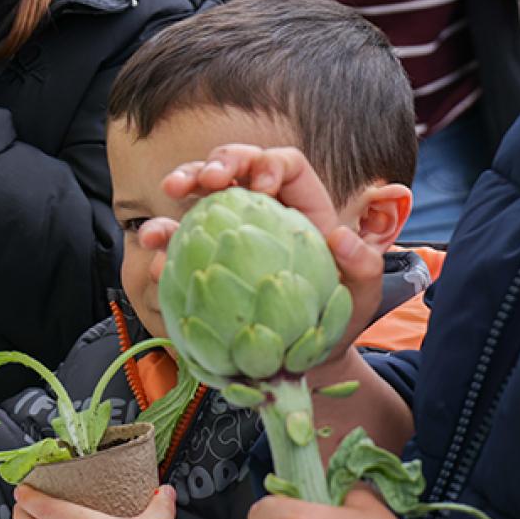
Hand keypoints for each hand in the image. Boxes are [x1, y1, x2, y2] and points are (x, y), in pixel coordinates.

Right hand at [140, 144, 384, 360]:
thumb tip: (339, 236)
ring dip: (182, 184)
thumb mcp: (362, 294)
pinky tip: (156, 255)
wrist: (302, 355)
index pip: (283, 164)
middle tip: (206, 179)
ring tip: (170, 194)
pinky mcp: (201, 259)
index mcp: (300, 205)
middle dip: (217, 163)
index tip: (260, 187)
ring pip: (199, 193)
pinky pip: (177, 242)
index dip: (268, 164)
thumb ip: (363, 265)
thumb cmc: (336, 317)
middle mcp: (260, 210)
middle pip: (235, 166)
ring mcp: (226, 231)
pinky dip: (162, 242)